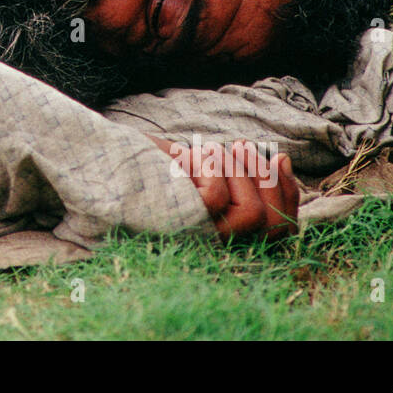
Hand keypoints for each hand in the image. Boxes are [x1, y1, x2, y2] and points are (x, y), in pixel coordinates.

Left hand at [151, 136, 298, 240]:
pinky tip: (190, 158)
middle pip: (272, 225)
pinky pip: (216, 198)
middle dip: (269, 181)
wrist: (104, 161)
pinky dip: (210, 169)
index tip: (280, 158)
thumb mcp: (205, 169)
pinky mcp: (179, 221)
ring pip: (252, 213)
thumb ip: (242, 174)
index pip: (279, 229)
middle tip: (241, 149)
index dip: (289, 195)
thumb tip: (282, 161)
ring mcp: (196, 235)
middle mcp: (214, 242)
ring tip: (211, 153)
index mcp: (225, 233)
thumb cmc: (154, 166)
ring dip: (240, 172)